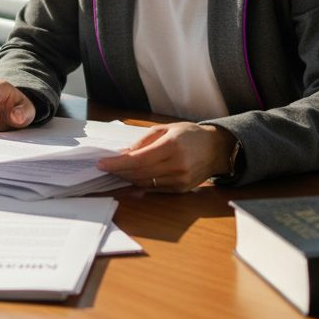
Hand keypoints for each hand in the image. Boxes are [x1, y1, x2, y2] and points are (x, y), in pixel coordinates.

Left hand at [96, 122, 236, 192]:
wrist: (217, 149)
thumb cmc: (190, 135)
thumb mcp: (167, 129)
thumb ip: (144, 141)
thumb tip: (124, 154)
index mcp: (171, 146)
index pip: (138, 159)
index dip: (117, 164)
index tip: (101, 163)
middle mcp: (176, 165)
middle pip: (139, 173)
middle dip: (119, 171)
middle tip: (105, 167)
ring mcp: (179, 180)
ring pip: (145, 183)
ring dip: (128, 178)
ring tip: (116, 171)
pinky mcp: (181, 189)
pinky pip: (154, 188)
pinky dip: (141, 183)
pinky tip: (132, 177)